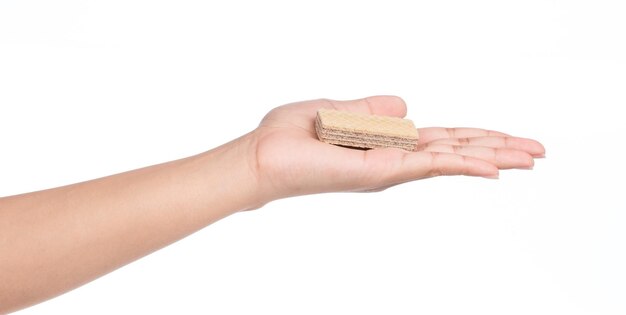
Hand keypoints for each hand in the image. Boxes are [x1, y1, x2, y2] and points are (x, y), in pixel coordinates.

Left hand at [247, 96, 544, 200]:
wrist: (262, 155)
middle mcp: (393, 158)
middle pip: (456, 150)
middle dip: (499, 150)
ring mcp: (390, 167)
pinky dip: (464, 165)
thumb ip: (372, 111)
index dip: (476, 136)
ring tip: (532, 157)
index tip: (507, 138)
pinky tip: (494, 167)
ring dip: (494, 157)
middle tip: (539, 151)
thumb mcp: (337, 111)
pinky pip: (428, 165)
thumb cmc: (292, 135)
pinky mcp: (380, 171)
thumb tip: (404, 105)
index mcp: (386, 142)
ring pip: (452, 159)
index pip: (441, 138)